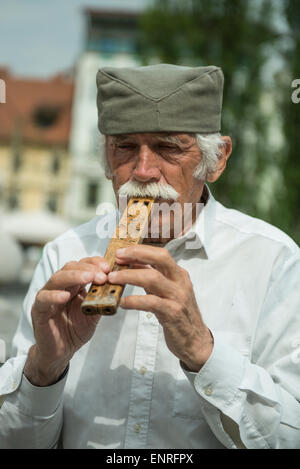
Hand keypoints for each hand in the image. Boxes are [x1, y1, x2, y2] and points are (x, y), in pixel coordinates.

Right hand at [24, 257, 109, 385]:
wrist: (61, 352)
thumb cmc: (75, 330)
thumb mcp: (93, 314)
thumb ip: (101, 301)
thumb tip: (115, 289)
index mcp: (74, 285)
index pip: (82, 266)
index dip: (95, 263)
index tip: (108, 267)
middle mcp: (60, 287)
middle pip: (70, 268)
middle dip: (87, 268)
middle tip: (102, 274)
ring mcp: (48, 297)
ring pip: (57, 279)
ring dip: (74, 276)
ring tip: (88, 278)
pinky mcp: (38, 310)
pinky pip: (43, 299)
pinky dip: (53, 295)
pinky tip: (65, 296)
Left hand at [108, 245, 212, 371]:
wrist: (195, 340)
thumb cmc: (179, 314)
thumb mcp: (167, 291)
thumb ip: (153, 276)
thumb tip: (133, 262)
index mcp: (178, 274)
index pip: (160, 254)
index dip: (140, 250)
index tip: (121, 251)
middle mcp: (180, 282)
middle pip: (161, 258)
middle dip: (137, 254)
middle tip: (118, 257)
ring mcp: (178, 296)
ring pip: (153, 277)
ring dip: (129, 275)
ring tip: (113, 278)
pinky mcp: (172, 313)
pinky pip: (151, 302)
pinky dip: (134, 300)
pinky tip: (123, 302)